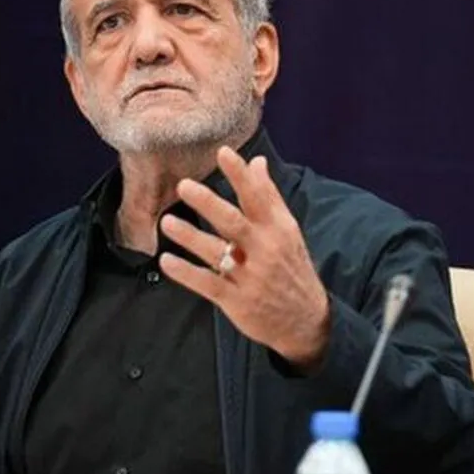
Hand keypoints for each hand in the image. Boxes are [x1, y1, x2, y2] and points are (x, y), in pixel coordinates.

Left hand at [157, 146, 330, 369]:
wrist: (306, 321)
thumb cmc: (290, 268)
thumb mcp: (288, 231)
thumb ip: (268, 197)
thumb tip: (257, 162)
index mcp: (278, 229)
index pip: (258, 196)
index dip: (240, 175)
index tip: (223, 152)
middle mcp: (265, 250)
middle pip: (234, 223)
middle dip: (209, 203)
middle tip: (184, 186)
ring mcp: (250, 276)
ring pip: (216, 252)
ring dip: (190, 236)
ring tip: (167, 221)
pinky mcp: (237, 300)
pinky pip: (207, 283)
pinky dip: (186, 272)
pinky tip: (167, 260)